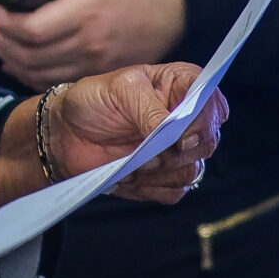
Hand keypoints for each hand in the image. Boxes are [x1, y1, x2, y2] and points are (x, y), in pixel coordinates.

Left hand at [0, 0, 186, 89]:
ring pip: (40, 74)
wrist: (177, 7)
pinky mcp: (101, 75)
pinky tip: (19, 64)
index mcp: (85, 12)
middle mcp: (89, 44)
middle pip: (31, 55)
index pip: (31, 30)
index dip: (5, 22)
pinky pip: (57, 82)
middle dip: (2, 41)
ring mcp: (96, 65)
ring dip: (11, 60)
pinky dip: (31, 76)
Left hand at [0, 62, 225, 206]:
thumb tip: (175, 135)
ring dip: (159, 171)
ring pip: (193, 170)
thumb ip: (150, 109)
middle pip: (208, 142)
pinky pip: (175, 191)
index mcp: (182, 86)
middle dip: (176, 151)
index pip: (213, 103)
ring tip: (130, 160)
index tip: (179, 136)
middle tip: (144, 148)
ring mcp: (177, 150)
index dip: (202, 122)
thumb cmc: (92, 101)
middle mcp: (186, 118)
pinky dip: (152, 188)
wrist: (66, 134)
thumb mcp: (120, 90)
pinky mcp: (164, 177)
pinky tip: (130, 174)